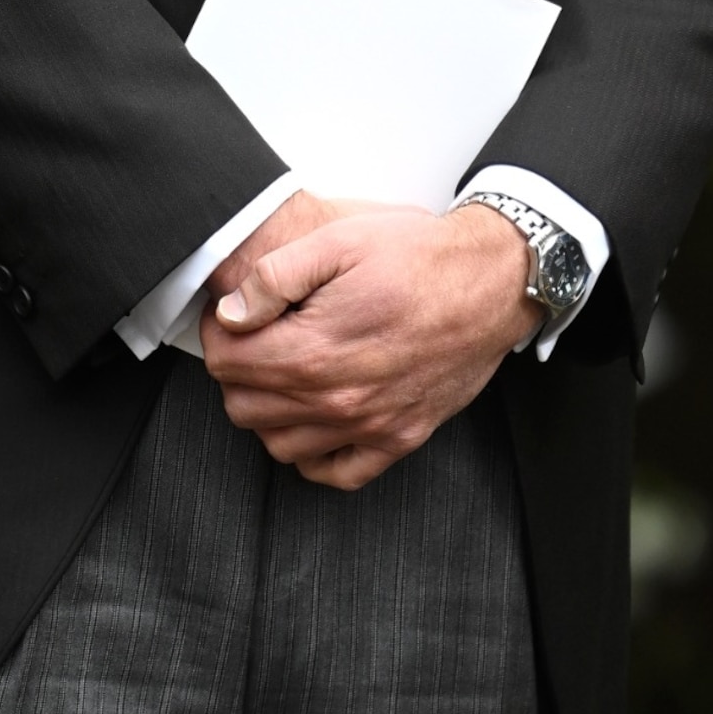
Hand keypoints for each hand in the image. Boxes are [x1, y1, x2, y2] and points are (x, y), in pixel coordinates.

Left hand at [199, 201, 538, 490]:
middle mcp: (337, 399)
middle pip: (244, 406)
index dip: (220, 331)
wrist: (492, 282)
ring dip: (269, 412)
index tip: (233, 315)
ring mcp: (369, 426)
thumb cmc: (421, 258)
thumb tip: (233, 312)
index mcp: (314, 350)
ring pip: (279, 445)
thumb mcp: (339, 240)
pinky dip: (314, 455)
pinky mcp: (399, 438)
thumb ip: (274, 277)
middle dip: (237, 370)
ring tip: (284, 373)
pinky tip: (316, 419)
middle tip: (256, 338)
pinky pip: (335, 472)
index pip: (226, 362)